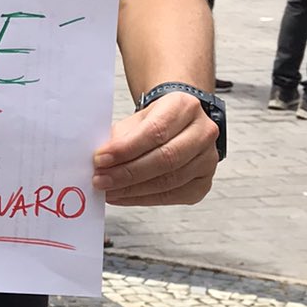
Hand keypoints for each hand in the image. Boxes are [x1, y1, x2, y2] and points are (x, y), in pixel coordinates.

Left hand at [92, 89, 219, 207]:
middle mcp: (203, 132)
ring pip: (169, 181)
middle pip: (165, 158)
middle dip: (127, 173)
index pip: (155, 131)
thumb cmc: (155, 122)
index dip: (126, 148)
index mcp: (185, 107)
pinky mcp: (203, 183)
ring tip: (108, 190)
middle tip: (101, 180)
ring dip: (132, 189)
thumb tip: (99, 163)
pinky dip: (143, 199)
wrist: (178, 126)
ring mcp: (208, 160)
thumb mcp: (136, 121)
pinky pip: (172, 196)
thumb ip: (120, 138)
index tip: (100, 159)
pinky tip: (124, 196)